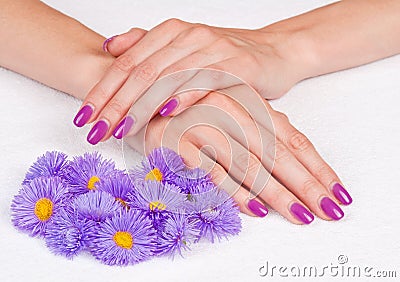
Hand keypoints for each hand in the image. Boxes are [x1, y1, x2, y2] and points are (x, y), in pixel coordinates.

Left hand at [74, 19, 304, 144]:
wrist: (274, 53)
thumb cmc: (224, 59)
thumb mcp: (183, 50)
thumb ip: (147, 47)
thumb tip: (110, 47)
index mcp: (170, 32)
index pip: (126, 63)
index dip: (102, 90)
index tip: (84, 117)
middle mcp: (188, 36)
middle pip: (141, 72)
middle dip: (114, 104)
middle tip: (95, 130)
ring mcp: (213, 49)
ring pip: (168, 78)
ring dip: (141, 106)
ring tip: (119, 130)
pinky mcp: (237, 65)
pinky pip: (205, 81)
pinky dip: (184, 96)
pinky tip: (166, 112)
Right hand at [125, 88, 351, 223]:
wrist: (145, 98)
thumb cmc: (194, 112)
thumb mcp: (234, 116)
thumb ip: (264, 135)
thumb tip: (300, 169)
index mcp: (250, 103)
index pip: (293, 139)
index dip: (317, 168)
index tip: (336, 193)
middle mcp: (231, 110)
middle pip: (278, 154)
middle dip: (306, 185)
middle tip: (327, 211)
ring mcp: (205, 123)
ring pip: (249, 164)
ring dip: (276, 193)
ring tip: (300, 216)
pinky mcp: (179, 141)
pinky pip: (211, 170)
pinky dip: (233, 191)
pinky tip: (254, 210)